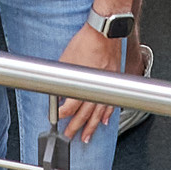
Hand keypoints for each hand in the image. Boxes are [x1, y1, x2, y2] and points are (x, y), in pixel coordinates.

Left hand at [49, 23, 123, 141]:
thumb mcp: (66, 60)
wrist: (104, 32)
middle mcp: (95, 87)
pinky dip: (107, 114)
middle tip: (69, 137)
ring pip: (98, 113)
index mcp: (82, 83)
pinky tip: (104, 121)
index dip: (62, 114)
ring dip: (91, 126)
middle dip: (75, 127)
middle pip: (84, 114)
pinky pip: (111, 103)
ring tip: (86, 136)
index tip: (56, 119)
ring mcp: (106, 86)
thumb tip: (59, 92)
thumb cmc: (85, 42)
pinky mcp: (114, 82)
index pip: (70, 106)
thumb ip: (63, 79)